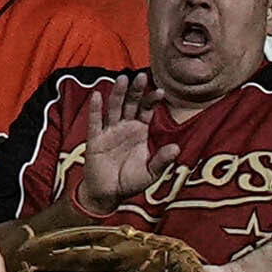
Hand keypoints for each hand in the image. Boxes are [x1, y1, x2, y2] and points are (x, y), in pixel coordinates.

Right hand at [73, 72, 175, 216]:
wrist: (107, 194)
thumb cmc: (129, 182)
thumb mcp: (150, 173)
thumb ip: (162, 160)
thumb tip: (176, 149)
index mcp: (140, 131)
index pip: (147, 110)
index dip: (152, 100)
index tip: (160, 91)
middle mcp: (125, 127)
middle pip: (130, 103)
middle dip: (135, 90)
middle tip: (140, 76)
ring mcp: (109, 132)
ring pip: (114, 108)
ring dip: (118, 94)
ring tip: (122, 79)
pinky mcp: (95, 140)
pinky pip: (95, 122)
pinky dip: (95, 109)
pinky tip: (97, 95)